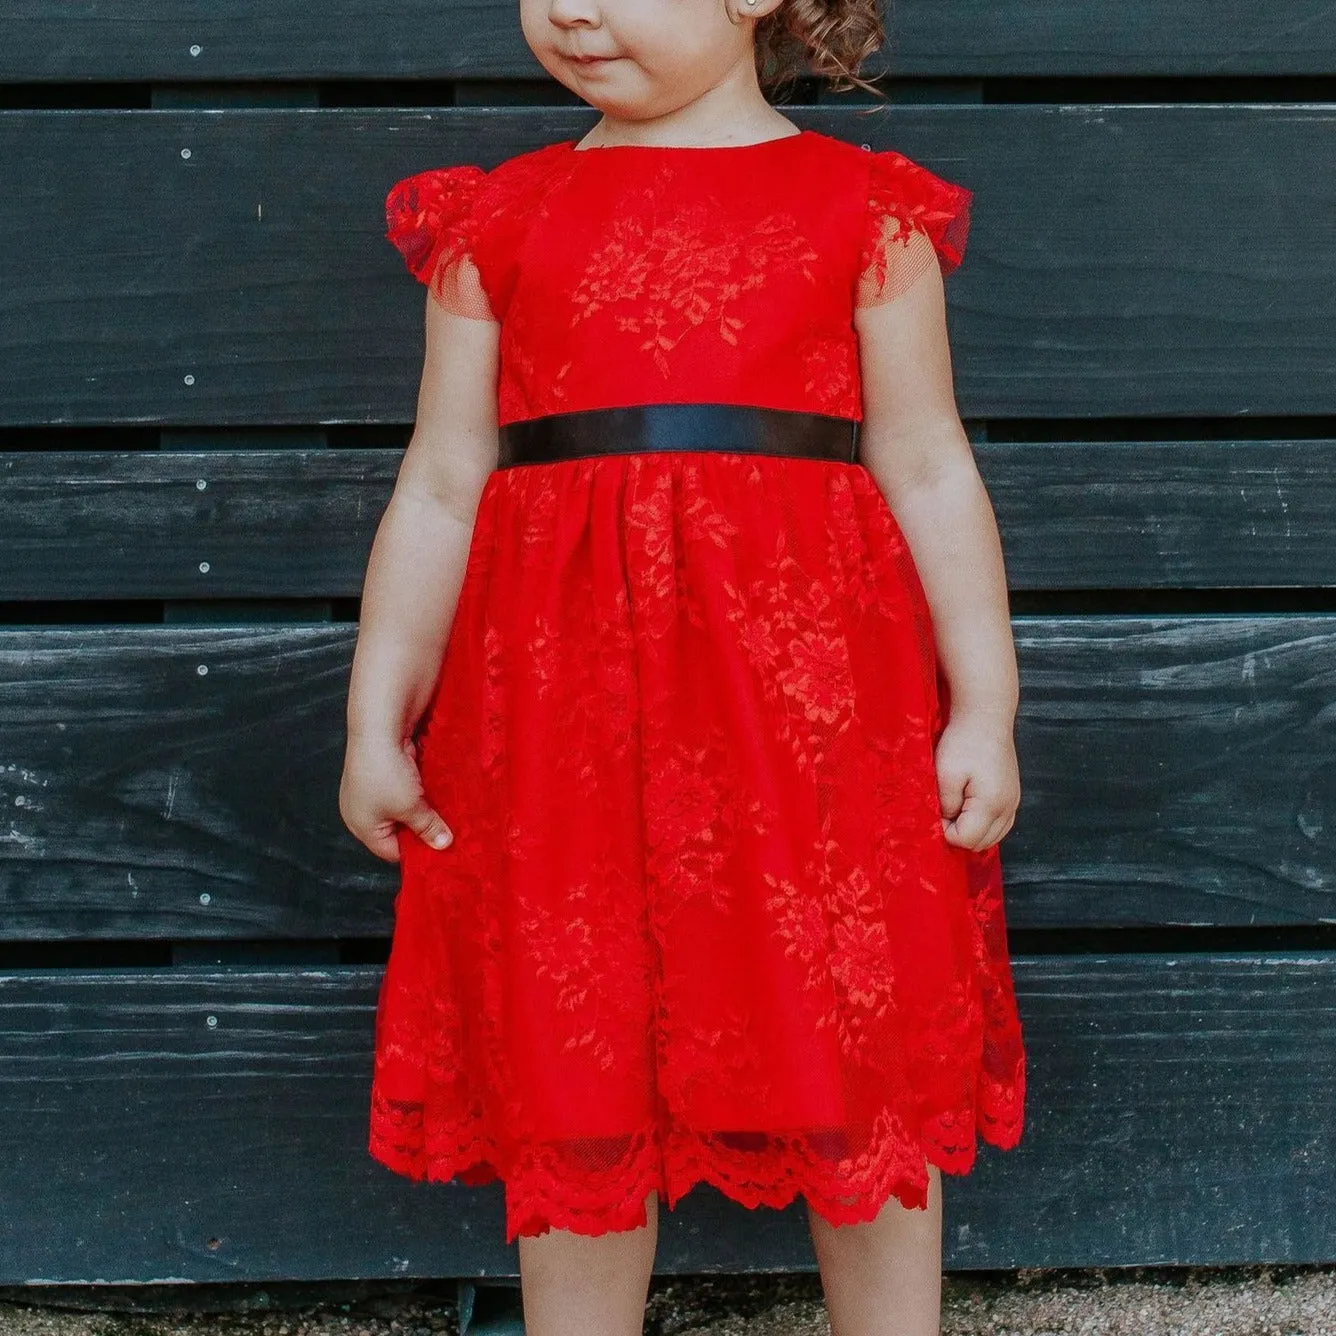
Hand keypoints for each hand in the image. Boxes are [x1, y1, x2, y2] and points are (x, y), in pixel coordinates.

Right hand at [339, 732, 452, 862]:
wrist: (379, 727)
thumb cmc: (387, 774)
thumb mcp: (411, 808)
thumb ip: (427, 827)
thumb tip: (442, 845)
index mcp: (362, 827)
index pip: (392, 852)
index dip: (417, 852)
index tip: (444, 850)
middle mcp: (363, 810)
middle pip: (398, 830)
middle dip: (423, 829)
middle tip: (451, 832)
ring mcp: (373, 789)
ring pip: (404, 808)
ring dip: (424, 808)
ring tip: (448, 813)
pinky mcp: (384, 770)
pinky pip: (405, 788)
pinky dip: (420, 790)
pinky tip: (438, 790)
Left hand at [932, 709, 1019, 851]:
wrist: (985, 717)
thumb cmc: (963, 742)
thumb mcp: (945, 774)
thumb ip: (945, 804)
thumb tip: (945, 822)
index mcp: (991, 804)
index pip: (966, 839)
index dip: (945, 832)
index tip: (934, 812)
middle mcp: (1008, 807)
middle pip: (981, 844)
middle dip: (958, 834)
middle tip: (941, 812)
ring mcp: (1014, 802)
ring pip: (992, 837)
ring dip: (970, 831)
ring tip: (953, 809)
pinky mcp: (1012, 796)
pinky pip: (999, 825)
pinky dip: (982, 825)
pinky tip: (967, 810)